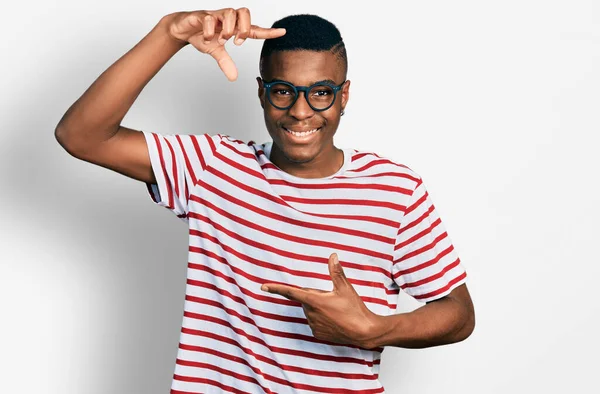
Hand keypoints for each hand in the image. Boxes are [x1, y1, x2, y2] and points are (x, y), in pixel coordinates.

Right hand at [162, 8, 285, 80]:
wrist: (181, 28)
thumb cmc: (201, 35)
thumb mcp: (215, 51)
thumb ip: (225, 62)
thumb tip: (234, 77)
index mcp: (233, 27)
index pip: (254, 29)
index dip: (268, 32)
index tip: (282, 32)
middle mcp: (227, 18)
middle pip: (245, 12)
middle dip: (244, 28)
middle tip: (237, 41)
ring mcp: (215, 15)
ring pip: (230, 13)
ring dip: (228, 29)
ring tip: (221, 39)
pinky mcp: (202, 15)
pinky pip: (210, 18)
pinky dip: (210, 31)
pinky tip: (207, 38)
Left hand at [261, 253, 380, 347]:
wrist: (364, 332)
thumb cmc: (355, 309)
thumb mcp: (345, 288)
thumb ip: (336, 272)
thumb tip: (333, 256)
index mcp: (314, 300)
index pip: (290, 292)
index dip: (276, 289)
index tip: (263, 287)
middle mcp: (310, 313)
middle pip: (305, 299)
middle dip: (314, 296)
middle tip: (332, 298)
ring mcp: (313, 325)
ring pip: (310, 311)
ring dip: (318, 307)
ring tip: (336, 310)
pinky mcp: (317, 334)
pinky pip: (314, 322)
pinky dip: (321, 318)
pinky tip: (335, 319)